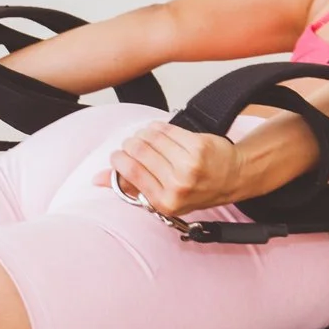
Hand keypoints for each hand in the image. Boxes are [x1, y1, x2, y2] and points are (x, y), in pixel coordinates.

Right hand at [98, 122, 245, 215]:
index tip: (119, 155)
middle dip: (130, 144)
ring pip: (151, 137)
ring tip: (147, 137)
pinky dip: (158, 127)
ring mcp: (189, 165)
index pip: (129, 172)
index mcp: (164, 202)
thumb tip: (97, 179)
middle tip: (133, 144)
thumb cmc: (195, 189)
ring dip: (143, 133)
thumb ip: (129, 186)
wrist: (231, 178)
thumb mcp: (162, 197)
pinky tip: (159, 130)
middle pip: (138, 151)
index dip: (119, 159)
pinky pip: (167, 129)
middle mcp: (177, 186)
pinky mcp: (198, 146)